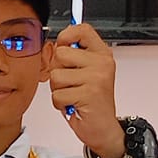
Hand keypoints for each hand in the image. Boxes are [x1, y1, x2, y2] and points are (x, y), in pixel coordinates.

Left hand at [48, 24, 123, 154]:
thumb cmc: (90, 101)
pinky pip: (57, 94)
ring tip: (73, 95)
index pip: (82, 30)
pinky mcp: (89, 94)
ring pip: (56, 75)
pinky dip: (60, 103)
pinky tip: (74, 105)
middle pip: (60, 53)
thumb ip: (73, 57)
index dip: (66, 36)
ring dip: (59, 89)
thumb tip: (55, 43)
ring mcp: (97, 78)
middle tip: (71, 84)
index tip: (64, 47)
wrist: (103, 128)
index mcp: (102, 54)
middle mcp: (102, 63)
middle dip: (58, 71)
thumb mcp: (84, 73)